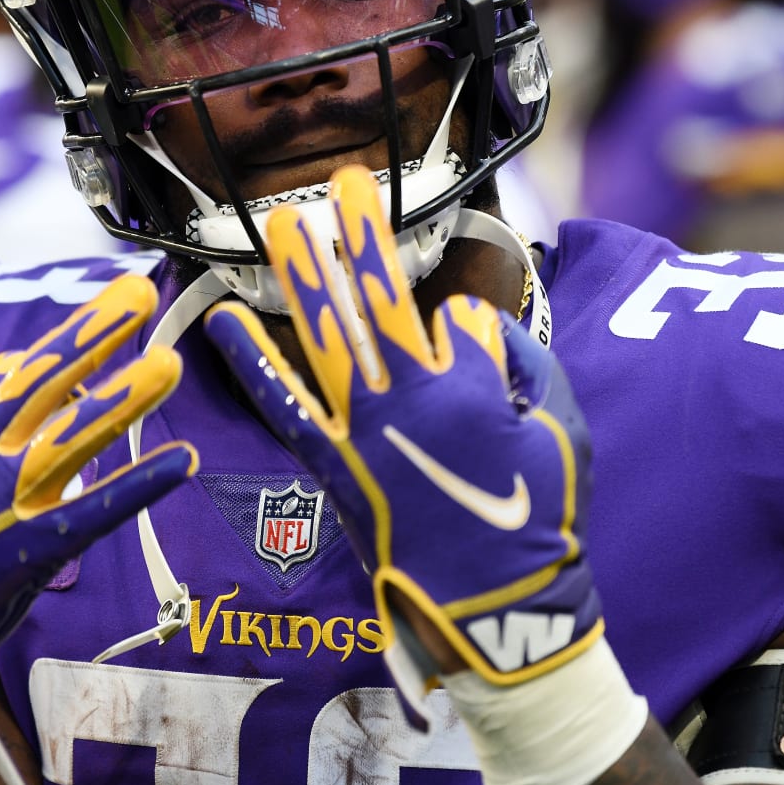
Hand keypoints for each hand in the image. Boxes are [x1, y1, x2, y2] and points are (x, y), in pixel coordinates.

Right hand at [0, 274, 194, 694]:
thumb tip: (7, 384)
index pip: (16, 371)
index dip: (62, 357)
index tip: (93, 349)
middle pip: (48, 376)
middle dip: (95, 332)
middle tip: (140, 291)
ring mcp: (9, 494)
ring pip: (77, 432)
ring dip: (126, 397)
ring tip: (172, 365)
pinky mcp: (35, 543)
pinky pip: (99, 507)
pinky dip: (142, 483)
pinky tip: (185, 461)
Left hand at [205, 167, 599, 690]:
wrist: (497, 605)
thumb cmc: (541, 519)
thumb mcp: (564, 432)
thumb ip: (525, 367)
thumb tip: (476, 328)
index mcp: (468, 383)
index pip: (459, 320)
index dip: (470, 338)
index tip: (475, 374)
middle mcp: (407, 393)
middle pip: (378, 293)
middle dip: (361, 230)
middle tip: (346, 179)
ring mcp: (361, 427)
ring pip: (328, 331)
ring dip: (305, 271)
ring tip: (284, 223)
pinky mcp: (331, 463)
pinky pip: (283, 404)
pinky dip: (251, 361)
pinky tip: (219, 320)